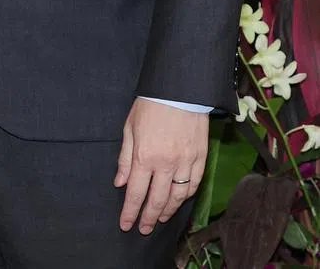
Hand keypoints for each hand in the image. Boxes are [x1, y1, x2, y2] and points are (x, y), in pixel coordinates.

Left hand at [115, 98, 207, 233]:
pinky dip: (185, 197)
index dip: (130, 211)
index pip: (136, 192)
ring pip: (177, 197)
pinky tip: (178, 202)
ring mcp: (186, 163)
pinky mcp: (200, 159)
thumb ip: (125, 158)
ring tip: (159, 219)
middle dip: (149, 218)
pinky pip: (193, 185)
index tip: (126, 224)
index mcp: (144, 156)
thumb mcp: (129, 128)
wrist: (179, 91)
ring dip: (167, 211)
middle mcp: (166, 164)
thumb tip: (120, 182)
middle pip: (157, 200)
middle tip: (143, 229)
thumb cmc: (150, 106)